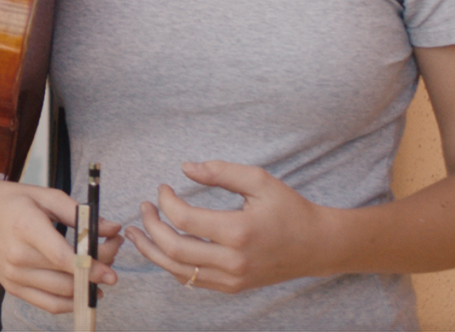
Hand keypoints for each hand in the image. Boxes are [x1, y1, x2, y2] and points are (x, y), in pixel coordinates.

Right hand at [0, 167, 121, 314]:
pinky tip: (83, 291)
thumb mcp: (44, 196)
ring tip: (100, 271)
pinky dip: (69, 302)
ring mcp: (13, 275)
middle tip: (112, 253)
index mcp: (26, 227)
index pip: (63, 257)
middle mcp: (17, 255)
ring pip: (61, 294)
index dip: (92, 267)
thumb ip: (79, 213)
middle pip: (67, 276)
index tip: (113, 271)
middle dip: (97, 270)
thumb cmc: (8, 200)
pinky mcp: (11, 286)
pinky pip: (47, 304)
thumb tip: (111, 228)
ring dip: (86, 287)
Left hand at [123, 160, 332, 292]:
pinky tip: (162, 248)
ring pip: (177, 270)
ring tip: (136, 232)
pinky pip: (192, 280)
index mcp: (238, 231)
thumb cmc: (289, 209)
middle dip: (150, 226)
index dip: (165, 201)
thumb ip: (221, 172)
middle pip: (173, 248)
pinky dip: (171, 265)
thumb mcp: (259, 180)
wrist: (317, 246)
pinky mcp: (233, 287)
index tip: (163, 188)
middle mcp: (233, 260)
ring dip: (151, 251)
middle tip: (143, 208)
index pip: (183, 219)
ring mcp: (232, 279)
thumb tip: (185, 167)